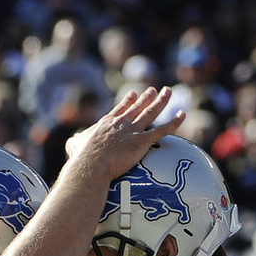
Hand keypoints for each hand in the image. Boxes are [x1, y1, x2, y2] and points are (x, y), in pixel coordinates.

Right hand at [64, 87, 185, 178]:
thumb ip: (76, 141)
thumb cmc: (82, 159)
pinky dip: (174, 122)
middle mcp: (121, 123)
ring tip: (167, 92)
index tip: (133, 94)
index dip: (128, 102)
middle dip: (145, 98)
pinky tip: (183, 114)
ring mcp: (133, 131)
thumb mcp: (75, 146)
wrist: (91, 165)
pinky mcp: (142, 141)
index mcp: (106, 124)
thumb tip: (72, 141)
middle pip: (137, 107)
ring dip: (161, 101)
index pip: (120, 110)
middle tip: (152, 91)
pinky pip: (162, 129)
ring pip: (151, 112)